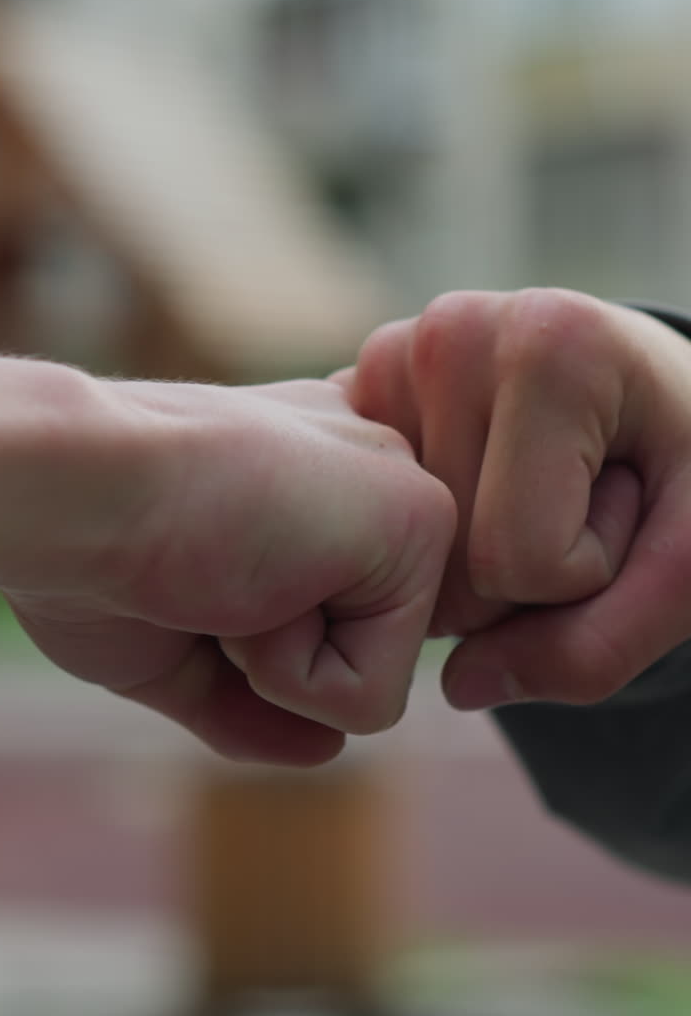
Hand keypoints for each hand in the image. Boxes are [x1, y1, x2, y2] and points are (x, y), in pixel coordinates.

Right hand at [0, 361, 453, 764]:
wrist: (69, 489)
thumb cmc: (91, 550)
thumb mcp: (174, 642)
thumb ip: (253, 698)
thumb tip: (328, 749)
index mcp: (323, 474)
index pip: (334, 626)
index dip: (252, 640)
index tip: (189, 563)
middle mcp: (377, 469)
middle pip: (359, 658)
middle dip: (261, 653)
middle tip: (202, 565)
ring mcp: (407, 489)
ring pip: (374, 681)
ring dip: (273, 661)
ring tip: (224, 567)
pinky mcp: (421, 518)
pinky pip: (371, 698)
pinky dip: (285, 672)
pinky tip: (247, 579)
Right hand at [343, 289, 690, 708]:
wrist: (659, 394)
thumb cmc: (690, 469)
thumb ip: (595, 647)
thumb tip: (459, 685)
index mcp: (551, 347)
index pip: (517, 561)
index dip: (587, 574)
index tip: (626, 503)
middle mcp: (455, 330)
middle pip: (449, 561)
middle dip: (524, 572)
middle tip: (578, 496)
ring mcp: (395, 352)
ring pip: (401, 550)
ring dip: (472, 553)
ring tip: (535, 483)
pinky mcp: (358, 382)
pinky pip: (372, 519)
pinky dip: (426, 530)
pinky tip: (478, 480)